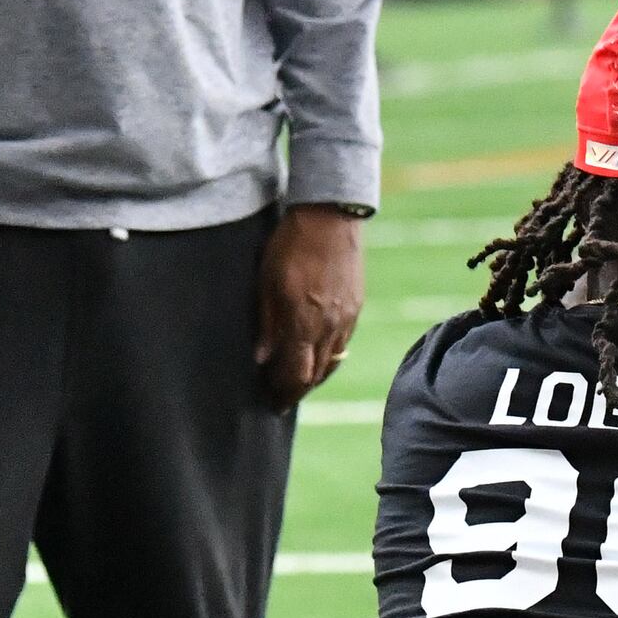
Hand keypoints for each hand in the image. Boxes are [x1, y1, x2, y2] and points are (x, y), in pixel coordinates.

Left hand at [257, 205, 366, 406]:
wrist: (330, 215)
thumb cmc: (291, 244)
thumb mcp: (267, 282)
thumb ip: (267, 322)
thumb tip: (261, 358)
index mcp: (304, 321)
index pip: (296, 374)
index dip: (284, 392)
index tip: (273, 402)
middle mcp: (330, 325)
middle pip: (316, 373)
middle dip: (297, 388)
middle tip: (281, 395)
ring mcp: (347, 317)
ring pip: (332, 360)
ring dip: (314, 374)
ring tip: (298, 378)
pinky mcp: (356, 305)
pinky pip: (343, 342)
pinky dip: (329, 354)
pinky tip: (317, 351)